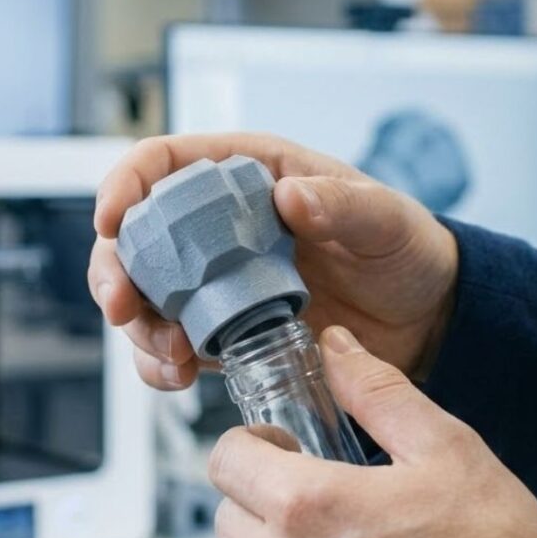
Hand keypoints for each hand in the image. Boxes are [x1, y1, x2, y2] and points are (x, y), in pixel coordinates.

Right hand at [88, 133, 458, 389]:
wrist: (425, 318)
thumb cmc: (404, 249)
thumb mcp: (384, 218)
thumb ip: (342, 204)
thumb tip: (289, 197)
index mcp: (248, 175)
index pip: (165, 163)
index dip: (126, 183)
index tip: (111, 218)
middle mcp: (220, 227)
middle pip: (137, 238)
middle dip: (115, 271)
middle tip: (123, 306)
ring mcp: (218, 282)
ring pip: (145, 298)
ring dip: (138, 329)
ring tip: (170, 356)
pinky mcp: (226, 330)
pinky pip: (174, 345)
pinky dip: (163, 363)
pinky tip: (180, 375)